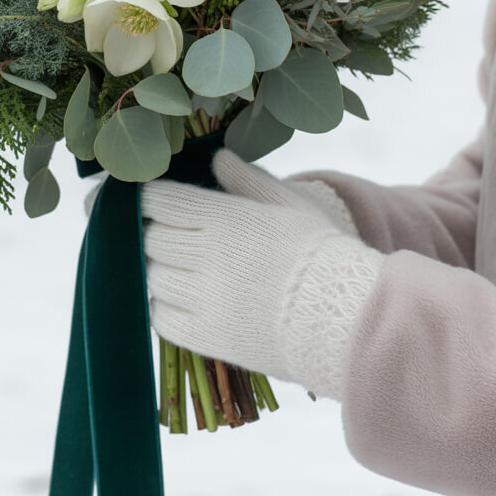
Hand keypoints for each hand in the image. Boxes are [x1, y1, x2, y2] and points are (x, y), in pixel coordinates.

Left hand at [141, 149, 382, 399]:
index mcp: (226, 218)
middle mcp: (208, 256)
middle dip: (155, 232)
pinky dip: (162, 306)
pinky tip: (179, 299)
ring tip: (177, 268)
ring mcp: (205, 299)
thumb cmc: (321, 251)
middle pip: (152, 238)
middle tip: (168, 233)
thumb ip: (248, 180)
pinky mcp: (208, 337)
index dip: (151, 198)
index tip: (154, 200)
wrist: (344, 314)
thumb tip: (219, 158)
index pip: (162, 201)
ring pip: (154, 277)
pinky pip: (162, 318)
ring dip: (160, 269)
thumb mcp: (289, 204)